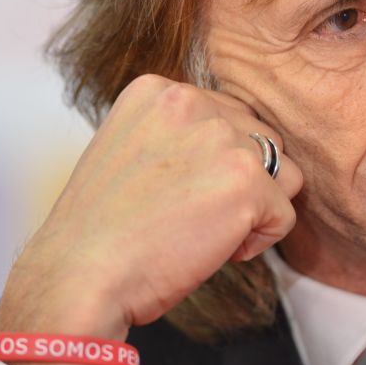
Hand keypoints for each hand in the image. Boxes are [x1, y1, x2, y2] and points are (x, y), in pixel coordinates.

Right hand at [0, 74, 302, 360]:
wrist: (81, 275)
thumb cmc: (101, 230)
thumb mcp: (130, 150)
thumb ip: (179, 133)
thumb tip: (237, 143)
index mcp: (157, 89)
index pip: (226, 114)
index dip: (212, 163)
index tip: (175, 192)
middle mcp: (191, 101)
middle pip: (261, 138)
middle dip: (241, 181)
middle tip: (192, 216)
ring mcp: (221, 138)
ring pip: (282, 172)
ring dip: (255, 207)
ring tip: (207, 230)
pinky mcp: (246, 181)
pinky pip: (285, 215)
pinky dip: (258, 241)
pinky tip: (213, 250)